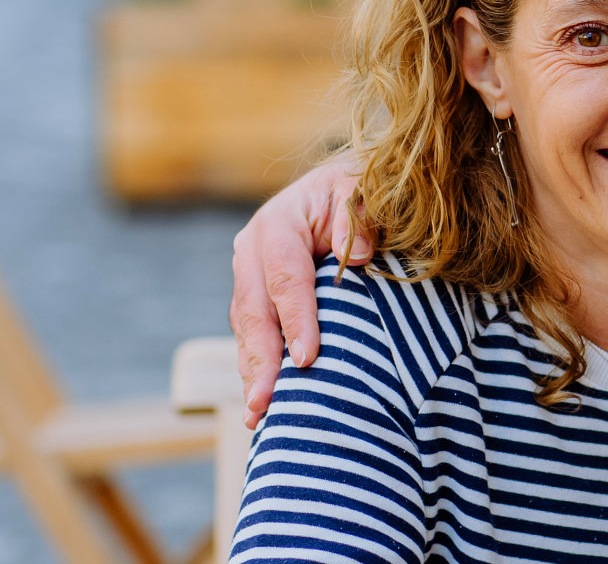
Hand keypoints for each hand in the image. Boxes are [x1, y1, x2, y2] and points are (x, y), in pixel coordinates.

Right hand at [230, 154, 371, 427]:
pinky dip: (255, 369)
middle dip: (261, 360)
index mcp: (276, 224)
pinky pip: (250, 338)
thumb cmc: (357, 193)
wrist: (338, 191)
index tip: (307, 359)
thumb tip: (356, 258)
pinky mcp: (253, 300)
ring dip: (253, 373)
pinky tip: (263, 404)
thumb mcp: (361, 191)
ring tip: (259, 415)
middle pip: (255, 312)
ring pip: (247, 331)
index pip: (286, 276)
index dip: (295, 319)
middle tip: (267, 403)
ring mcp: (248, 278)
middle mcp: (251, 252)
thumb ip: (358, 217)